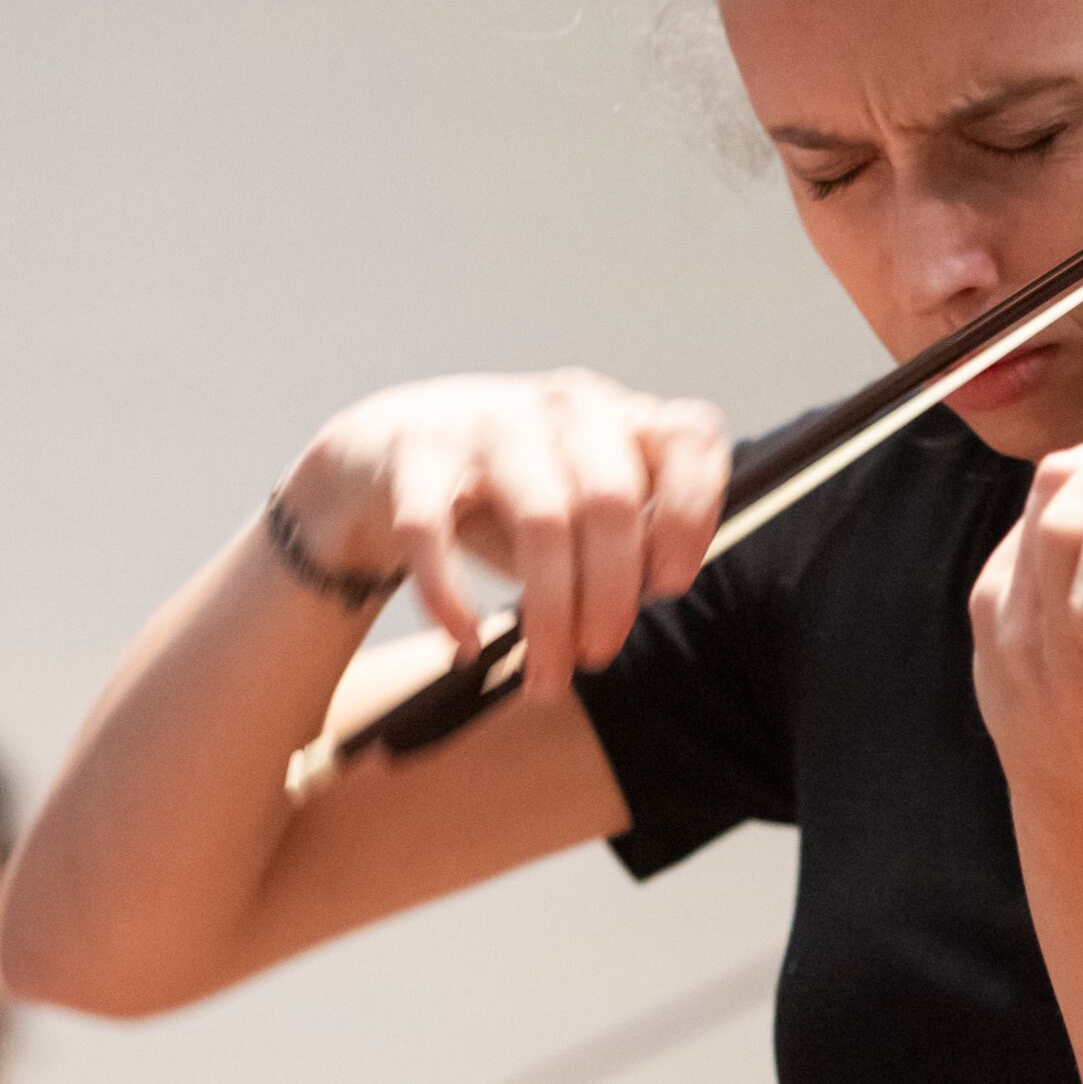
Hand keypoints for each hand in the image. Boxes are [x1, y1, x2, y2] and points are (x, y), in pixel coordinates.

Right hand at [280, 375, 725, 701]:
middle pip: (612, 500)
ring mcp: (488, 419)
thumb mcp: (581, 507)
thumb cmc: (512, 495)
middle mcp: (562, 406)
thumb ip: (628, 541)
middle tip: (597, 656)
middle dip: (612, 594)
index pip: (689, 438)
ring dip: (549, 615)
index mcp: (619, 416)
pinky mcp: (416, 450)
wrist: (390, 452)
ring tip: (545, 677)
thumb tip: (650, 590)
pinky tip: (466, 642)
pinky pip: (436, 531)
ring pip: (541, 521)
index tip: (668, 585)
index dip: (692, 515)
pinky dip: (452, 599)